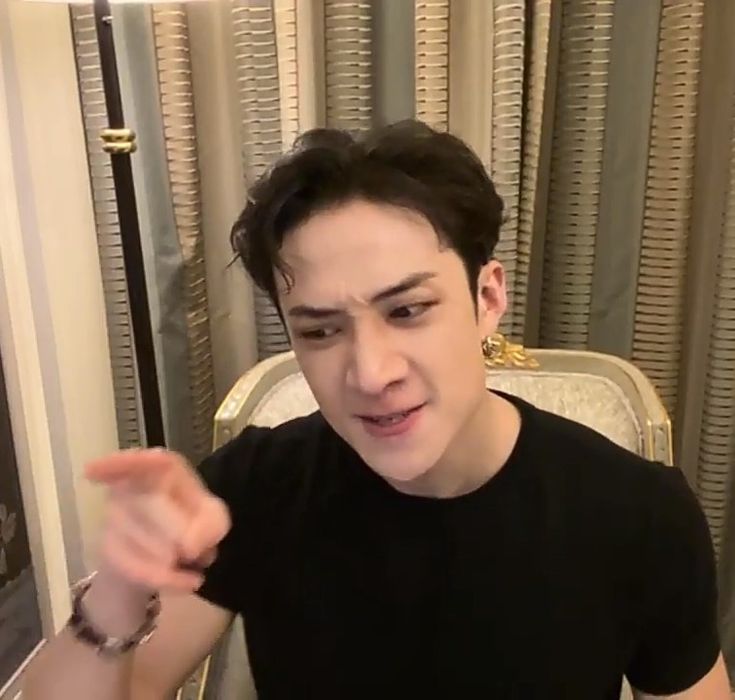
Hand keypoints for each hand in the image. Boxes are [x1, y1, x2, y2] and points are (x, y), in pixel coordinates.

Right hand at [85, 448, 230, 594]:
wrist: (165, 558)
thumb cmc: (191, 522)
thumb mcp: (213, 519)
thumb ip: (211, 524)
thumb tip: (191, 546)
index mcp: (160, 470)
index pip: (140, 462)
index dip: (118, 464)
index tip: (90, 472)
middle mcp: (129, 487)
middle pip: (151, 504)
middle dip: (179, 531)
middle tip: (196, 549)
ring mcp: (113, 517)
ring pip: (143, 539)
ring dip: (175, 557)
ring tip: (190, 560)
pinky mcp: (108, 548)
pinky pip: (135, 565)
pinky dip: (166, 578)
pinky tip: (187, 582)